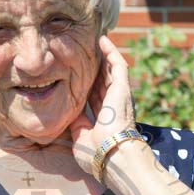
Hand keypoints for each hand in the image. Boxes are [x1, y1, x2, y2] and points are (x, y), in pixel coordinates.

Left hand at [70, 35, 135, 174]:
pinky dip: (111, 52)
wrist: (112, 155)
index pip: (96, 97)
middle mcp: (114, 105)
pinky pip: (118, 64)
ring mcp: (119, 95)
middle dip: (96, 68)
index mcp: (104, 117)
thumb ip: (77, 125)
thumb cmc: (97, 153)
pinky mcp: (123, 88)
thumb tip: (70, 115)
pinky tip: (103, 40)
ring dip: (103, 56)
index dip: (89, 86)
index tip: (78, 76)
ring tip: (94, 41)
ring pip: (111, 70)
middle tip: (84, 53)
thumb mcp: (81, 138)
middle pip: (104, 80)